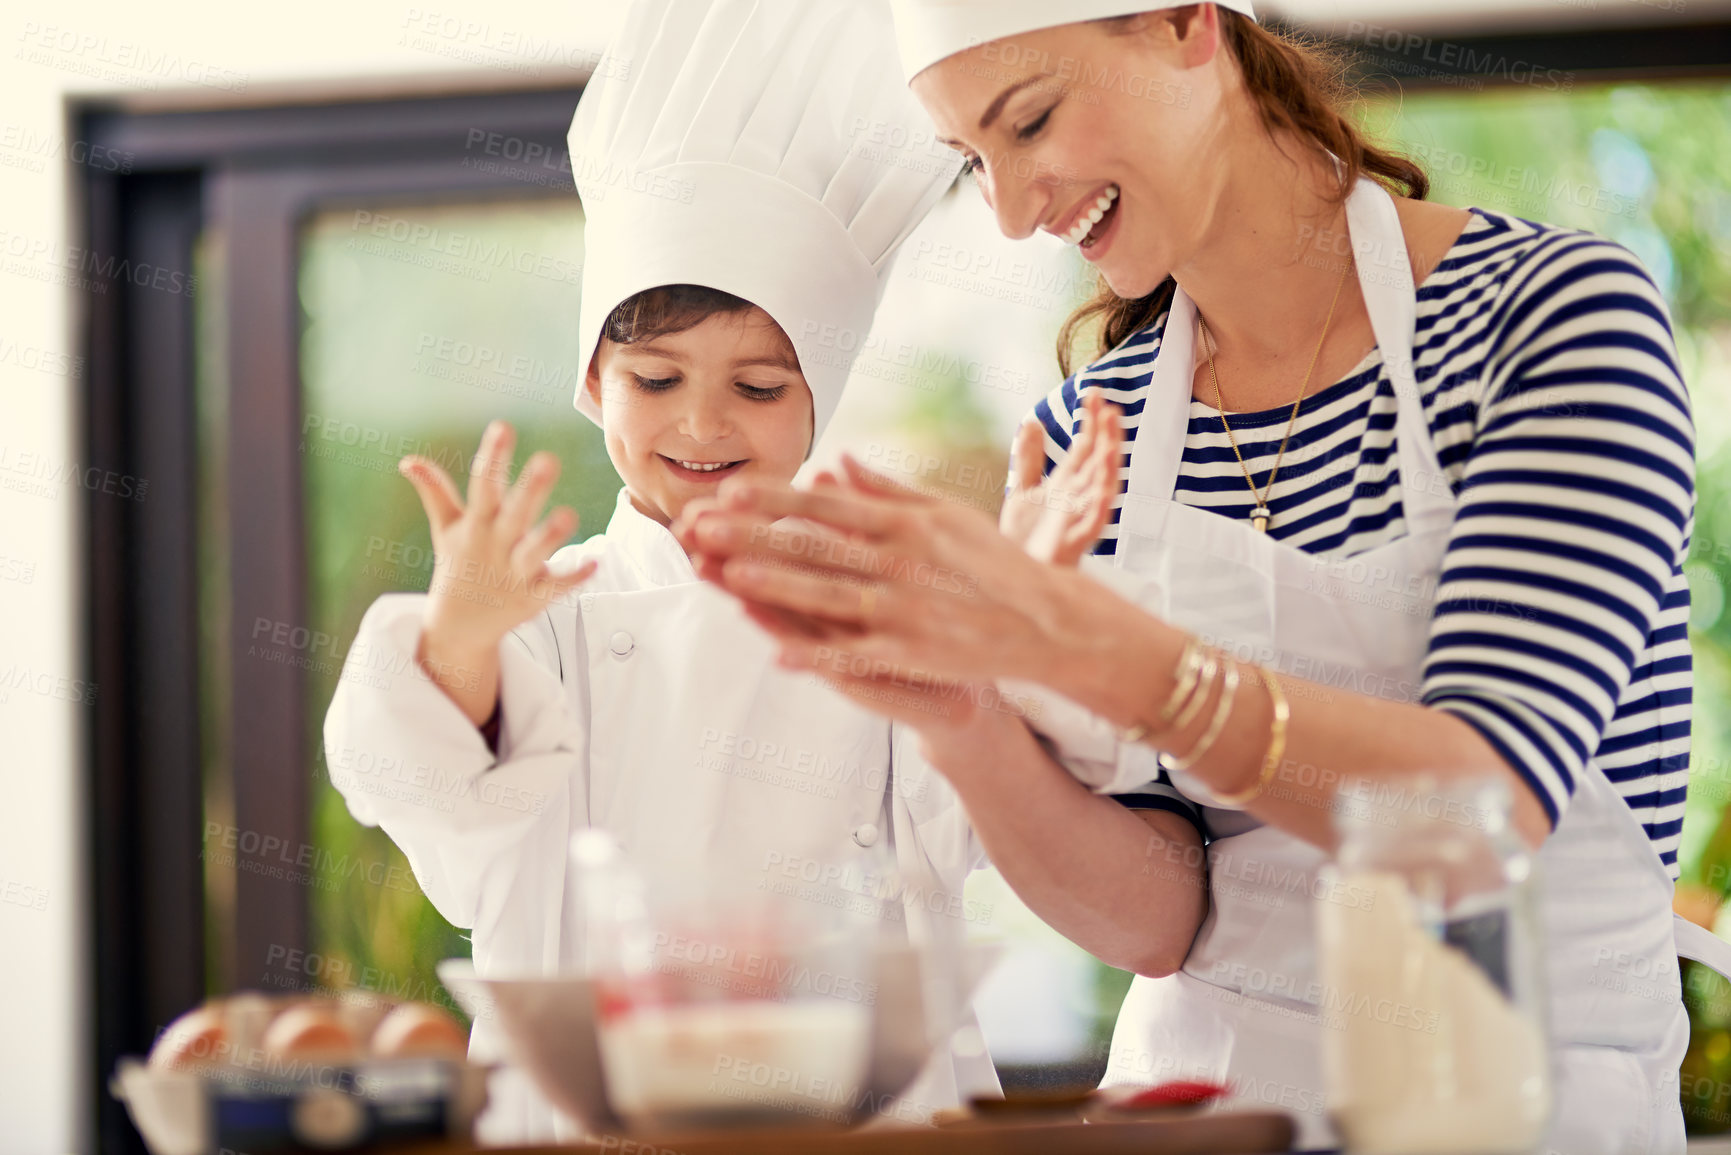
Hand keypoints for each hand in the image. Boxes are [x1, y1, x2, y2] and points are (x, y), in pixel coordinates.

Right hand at [399, 420, 595, 722]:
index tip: (503, 427)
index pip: (483, 485)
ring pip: (534, 552)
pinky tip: (594, 563)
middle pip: (514, 514)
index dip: (492, 456)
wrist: (458, 627)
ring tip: (571, 514)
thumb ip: (435, 492)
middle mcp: (495, 545)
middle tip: (548, 459)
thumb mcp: (447, 529)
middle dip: (529, 489)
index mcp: (477, 524)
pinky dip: (573, 577)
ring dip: (551, 535)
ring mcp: (514, 573)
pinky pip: (555, 587)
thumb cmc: (459, 565)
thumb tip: (408, 460)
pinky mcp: (532, 597)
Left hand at [674, 458, 1090, 691]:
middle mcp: (900, 561)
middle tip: (703, 527)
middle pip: (815, 546)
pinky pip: (854, 655)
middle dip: (753, 536)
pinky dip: (816, 655)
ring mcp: (903, 609)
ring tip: (728, 576)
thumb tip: (839, 463)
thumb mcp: (946, 513)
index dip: (775, 498)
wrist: (1045, 621)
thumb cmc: (993, 562)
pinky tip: (776, 655)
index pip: (827, 506)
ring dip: (775, 586)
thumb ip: (888, 490)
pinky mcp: (911, 652)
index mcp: (905, 523)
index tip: (731, 489)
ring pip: (827, 595)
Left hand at [999, 391, 1121, 566]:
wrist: (1013, 578)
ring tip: (1112, 439)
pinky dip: (1100, 507)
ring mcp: (1078, 521)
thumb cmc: (1026, 540)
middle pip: (1097, 462)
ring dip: (1109, 465)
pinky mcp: (1073, 544)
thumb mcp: (1023, 492)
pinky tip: (1105, 488)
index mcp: (1067, 485)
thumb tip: (1032, 421)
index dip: (1090, 421)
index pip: (1085, 447)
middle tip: (1109, 408)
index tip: (1092, 393)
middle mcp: (1078, 499)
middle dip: (1106, 436)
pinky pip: (1093, 525)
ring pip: (1102, 489)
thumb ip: (1029, 459)